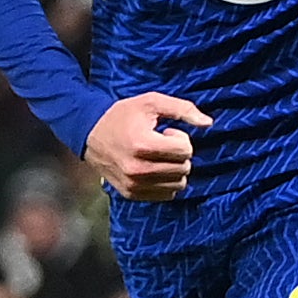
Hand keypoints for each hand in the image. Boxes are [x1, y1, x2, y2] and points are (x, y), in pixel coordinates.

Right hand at [83, 91, 206, 201]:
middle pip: (184, 168)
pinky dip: (166, 182)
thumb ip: (182, 109)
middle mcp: (138, 169)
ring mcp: (134, 184)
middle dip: (178, 154)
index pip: (185, 149)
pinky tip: (153, 169)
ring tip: (157, 157)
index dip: (180, 137)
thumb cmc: (122, 115)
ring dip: (174, 169)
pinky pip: (167, 195)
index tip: (165, 132)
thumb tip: (209, 123)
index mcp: (142, 144)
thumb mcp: (151, 102)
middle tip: (160, 144)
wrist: (88, 133)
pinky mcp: (131, 194)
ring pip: (179, 184)